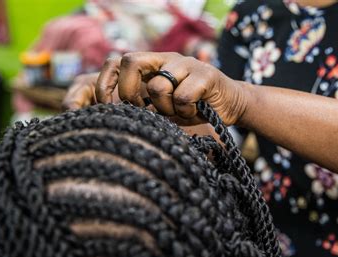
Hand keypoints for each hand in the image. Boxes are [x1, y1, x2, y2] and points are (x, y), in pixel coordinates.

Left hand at [64, 52, 247, 124]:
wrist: (231, 104)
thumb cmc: (192, 107)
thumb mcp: (162, 108)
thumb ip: (141, 106)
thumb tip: (111, 116)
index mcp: (152, 65)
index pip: (117, 62)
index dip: (106, 83)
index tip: (107, 107)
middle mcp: (166, 59)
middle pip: (130, 61)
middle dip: (128, 92)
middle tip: (142, 110)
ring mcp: (185, 64)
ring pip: (157, 86)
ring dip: (165, 108)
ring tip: (179, 112)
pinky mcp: (205, 74)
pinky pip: (182, 96)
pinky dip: (186, 111)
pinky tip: (195, 111)